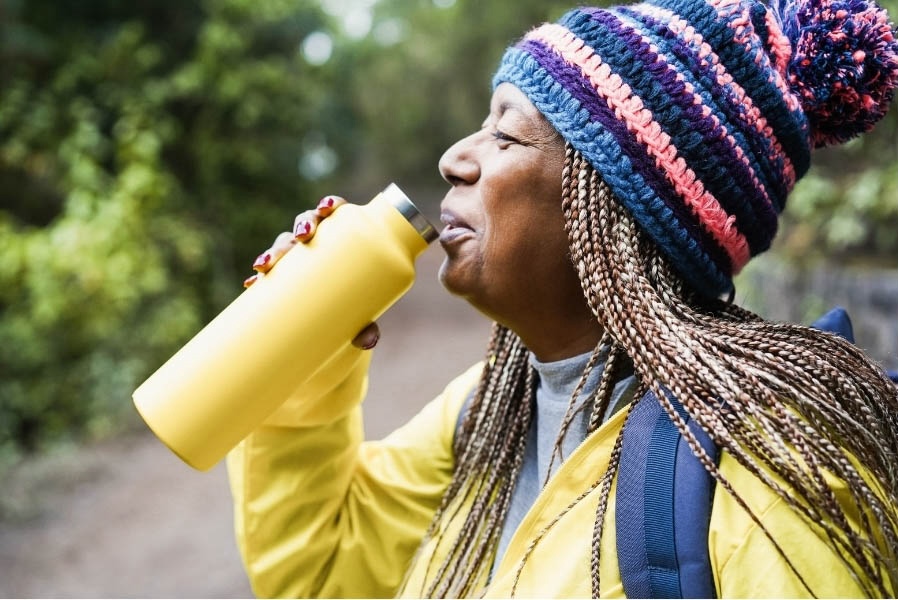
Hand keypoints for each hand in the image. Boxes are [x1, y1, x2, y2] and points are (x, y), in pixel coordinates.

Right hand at [243, 195, 380, 349]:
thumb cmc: (355, 313)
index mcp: (342, 241)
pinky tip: (252, 284)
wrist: (336, 338)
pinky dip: (259, 278)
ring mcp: (298, 263)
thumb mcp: (363, 318)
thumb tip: (367, 339)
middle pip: (306, 224)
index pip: (336, 213)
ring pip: (283, 246)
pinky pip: (268, 275)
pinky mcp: (282, 282)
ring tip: (268, 264)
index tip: (328, 208)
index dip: (330, 205)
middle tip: (303, 236)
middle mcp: (318, 246)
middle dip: (301, 225)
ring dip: (275, 250)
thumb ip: (367, 326)